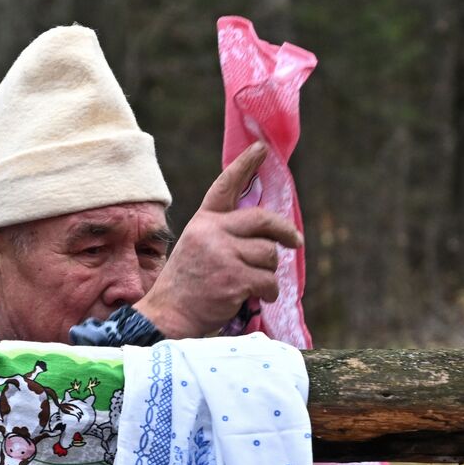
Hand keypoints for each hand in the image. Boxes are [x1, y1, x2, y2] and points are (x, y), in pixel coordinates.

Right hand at [134, 141, 302, 338]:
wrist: (168, 315)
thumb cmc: (186, 285)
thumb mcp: (196, 248)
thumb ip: (223, 234)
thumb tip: (266, 233)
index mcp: (203, 222)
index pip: (225, 187)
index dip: (245, 166)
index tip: (261, 149)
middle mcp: (212, 232)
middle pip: (263, 220)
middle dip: (285, 231)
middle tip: (295, 241)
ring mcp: (224, 255)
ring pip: (269, 254)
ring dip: (268, 272)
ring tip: (254, 284)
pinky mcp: (235, 278)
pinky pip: (268, 280)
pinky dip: (268, 292)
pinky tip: (258, 297)